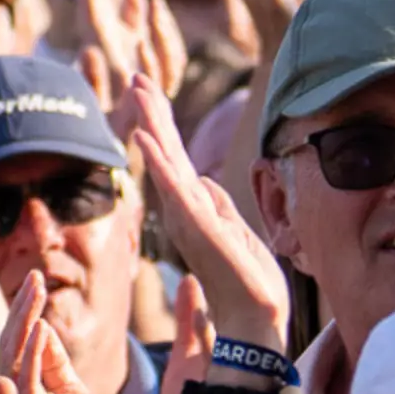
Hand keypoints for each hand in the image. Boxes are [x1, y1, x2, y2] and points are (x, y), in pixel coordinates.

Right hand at [111, 75, 294, 350]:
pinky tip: (144, 136)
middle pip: (166, 152)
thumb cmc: (250, 282)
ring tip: (138, 90)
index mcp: (198, 209)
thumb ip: (220, 207)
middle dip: (153, 113)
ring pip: (165, 160)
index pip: (178, 159)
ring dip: (152, 123)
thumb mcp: (239, 232)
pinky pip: (172, 186)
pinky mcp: (195, 226)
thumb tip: (204, 179)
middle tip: (137, 77)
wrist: (257, 316)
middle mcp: (186, 210)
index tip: (153, 93)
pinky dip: (158, 160)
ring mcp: (187, 217)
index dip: (165, 126)